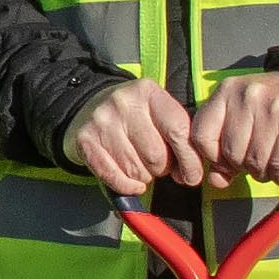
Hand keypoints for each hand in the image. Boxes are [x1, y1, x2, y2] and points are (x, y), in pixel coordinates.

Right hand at [62, 77, 197, 200]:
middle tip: (158, 163)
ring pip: (136, 169)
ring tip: (141, 164)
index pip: (178, 131)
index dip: (189, 159)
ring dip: (144, 176)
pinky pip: (113, 177)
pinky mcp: (85, 140)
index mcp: (148, 92)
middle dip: (163, 168)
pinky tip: (133, 183)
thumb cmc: (137, 116)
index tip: (192, 175)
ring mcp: (102, 121)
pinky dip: (127, 186)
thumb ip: (180, 134)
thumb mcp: (159, 112)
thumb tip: (190, 173)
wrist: (91, 106)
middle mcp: (123, 103)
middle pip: (156, 155)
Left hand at [189, 70, 278, 188]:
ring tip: (272, 161)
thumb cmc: (271, 108)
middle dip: (243, 166)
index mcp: (227, 91)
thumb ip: (222, 148)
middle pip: (231, 153)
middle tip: (257, 160)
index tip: (227, 160)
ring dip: (264, 172)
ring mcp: (274, 108)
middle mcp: (249, 96)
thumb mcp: (241, 117)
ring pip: (255, 162)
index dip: (213, 157)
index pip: (201, 136)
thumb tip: (217, 181)